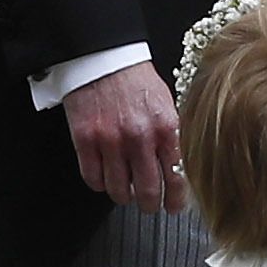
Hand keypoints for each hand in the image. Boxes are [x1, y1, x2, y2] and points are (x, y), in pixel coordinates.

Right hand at [64, 63, 188, 214]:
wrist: (105, 60)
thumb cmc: (137, 81)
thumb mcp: (168, 106)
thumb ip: (173, 137)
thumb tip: (182, 168)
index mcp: (166, 128)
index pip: (176, 176)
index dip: (176, 199)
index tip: (174, 206)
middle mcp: (140, 137)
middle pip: (147, 190)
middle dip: (150, 204)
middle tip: (150, 206)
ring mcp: (110, 141)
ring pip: (118, 189)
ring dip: (124, 196)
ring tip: (127, 194)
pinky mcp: (84, 140)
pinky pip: (92, 178)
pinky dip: (99, 184)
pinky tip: (105, 180)